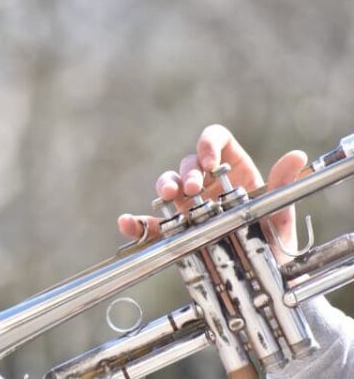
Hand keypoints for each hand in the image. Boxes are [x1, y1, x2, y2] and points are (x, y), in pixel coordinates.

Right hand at [117, 124, 306, 261]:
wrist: (263, 282)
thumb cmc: (275, 245)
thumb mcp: (280, 215)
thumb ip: (283, 186)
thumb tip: (296, 156)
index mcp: (233, 172)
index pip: (217, 142)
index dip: (208, 144)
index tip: (209, 161)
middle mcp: (208, 185)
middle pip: (188, 164)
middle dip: (187, 173)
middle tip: (193, 189)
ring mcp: (189, 206)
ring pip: (168, 186)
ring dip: (164, 186)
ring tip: (166, 196)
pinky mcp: (175, 232)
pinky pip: (152, 224)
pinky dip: (137, 223)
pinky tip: (127, 222)